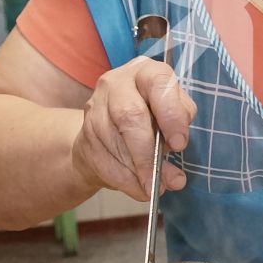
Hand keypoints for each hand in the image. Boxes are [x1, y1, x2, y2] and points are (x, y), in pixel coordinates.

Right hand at [70, 56, 193, 200]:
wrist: (111, 131)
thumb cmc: (150, 120)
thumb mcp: (172, 118)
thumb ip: (177, 138)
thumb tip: (175, 178)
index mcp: (146, 72)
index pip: (158, 84)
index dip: (170, 115)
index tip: (180, 144)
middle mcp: (116, 82)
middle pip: (130, 115)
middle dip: (148, 153)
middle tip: (162, 179)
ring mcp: (95, 106)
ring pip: (114, 141)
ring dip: (137, 172)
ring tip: (154, 188)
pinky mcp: (83, 132)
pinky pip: (103, 160)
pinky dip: (124, 180)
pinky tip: (139, 190)